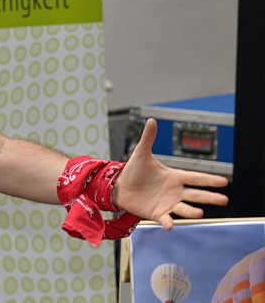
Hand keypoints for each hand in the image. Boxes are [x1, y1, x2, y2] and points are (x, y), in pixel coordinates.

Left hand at [113, 118, 228, 228]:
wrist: (120, 186)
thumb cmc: (134, 170)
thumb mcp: (141, 153)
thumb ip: (148, 138)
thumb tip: (151, 119)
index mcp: (175, 177)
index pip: (195, 178)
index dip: (209, 180)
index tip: (225, 182)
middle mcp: (175, 192)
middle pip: (196, 194)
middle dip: (210, 197)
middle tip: (224, 200)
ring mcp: (167, 204)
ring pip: (183, 208)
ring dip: (191, 211)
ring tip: (200, 213)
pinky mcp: (157, 214)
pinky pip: (165, 218)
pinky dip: (168, 222)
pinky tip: (170, 225)